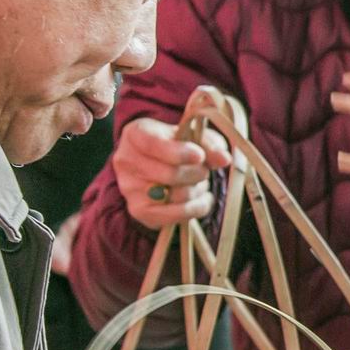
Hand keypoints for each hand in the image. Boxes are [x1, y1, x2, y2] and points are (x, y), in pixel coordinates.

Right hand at [112, 116, 231, 230]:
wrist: (159, 163)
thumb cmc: (178, 144)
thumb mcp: (194, 135)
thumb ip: (209, 144)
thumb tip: (224, 159)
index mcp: (135, 134)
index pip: (153, 145)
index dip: (179, 153)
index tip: (199, 156)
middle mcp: (125, 160)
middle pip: (169, 174)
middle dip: (197, 173)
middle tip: (204, 170)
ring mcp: (129, 188)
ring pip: (175, 195)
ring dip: (197, 189)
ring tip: (199, 182)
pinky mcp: (138, 210)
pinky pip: (174, 215)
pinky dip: (196, 208)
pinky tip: (203, 198)